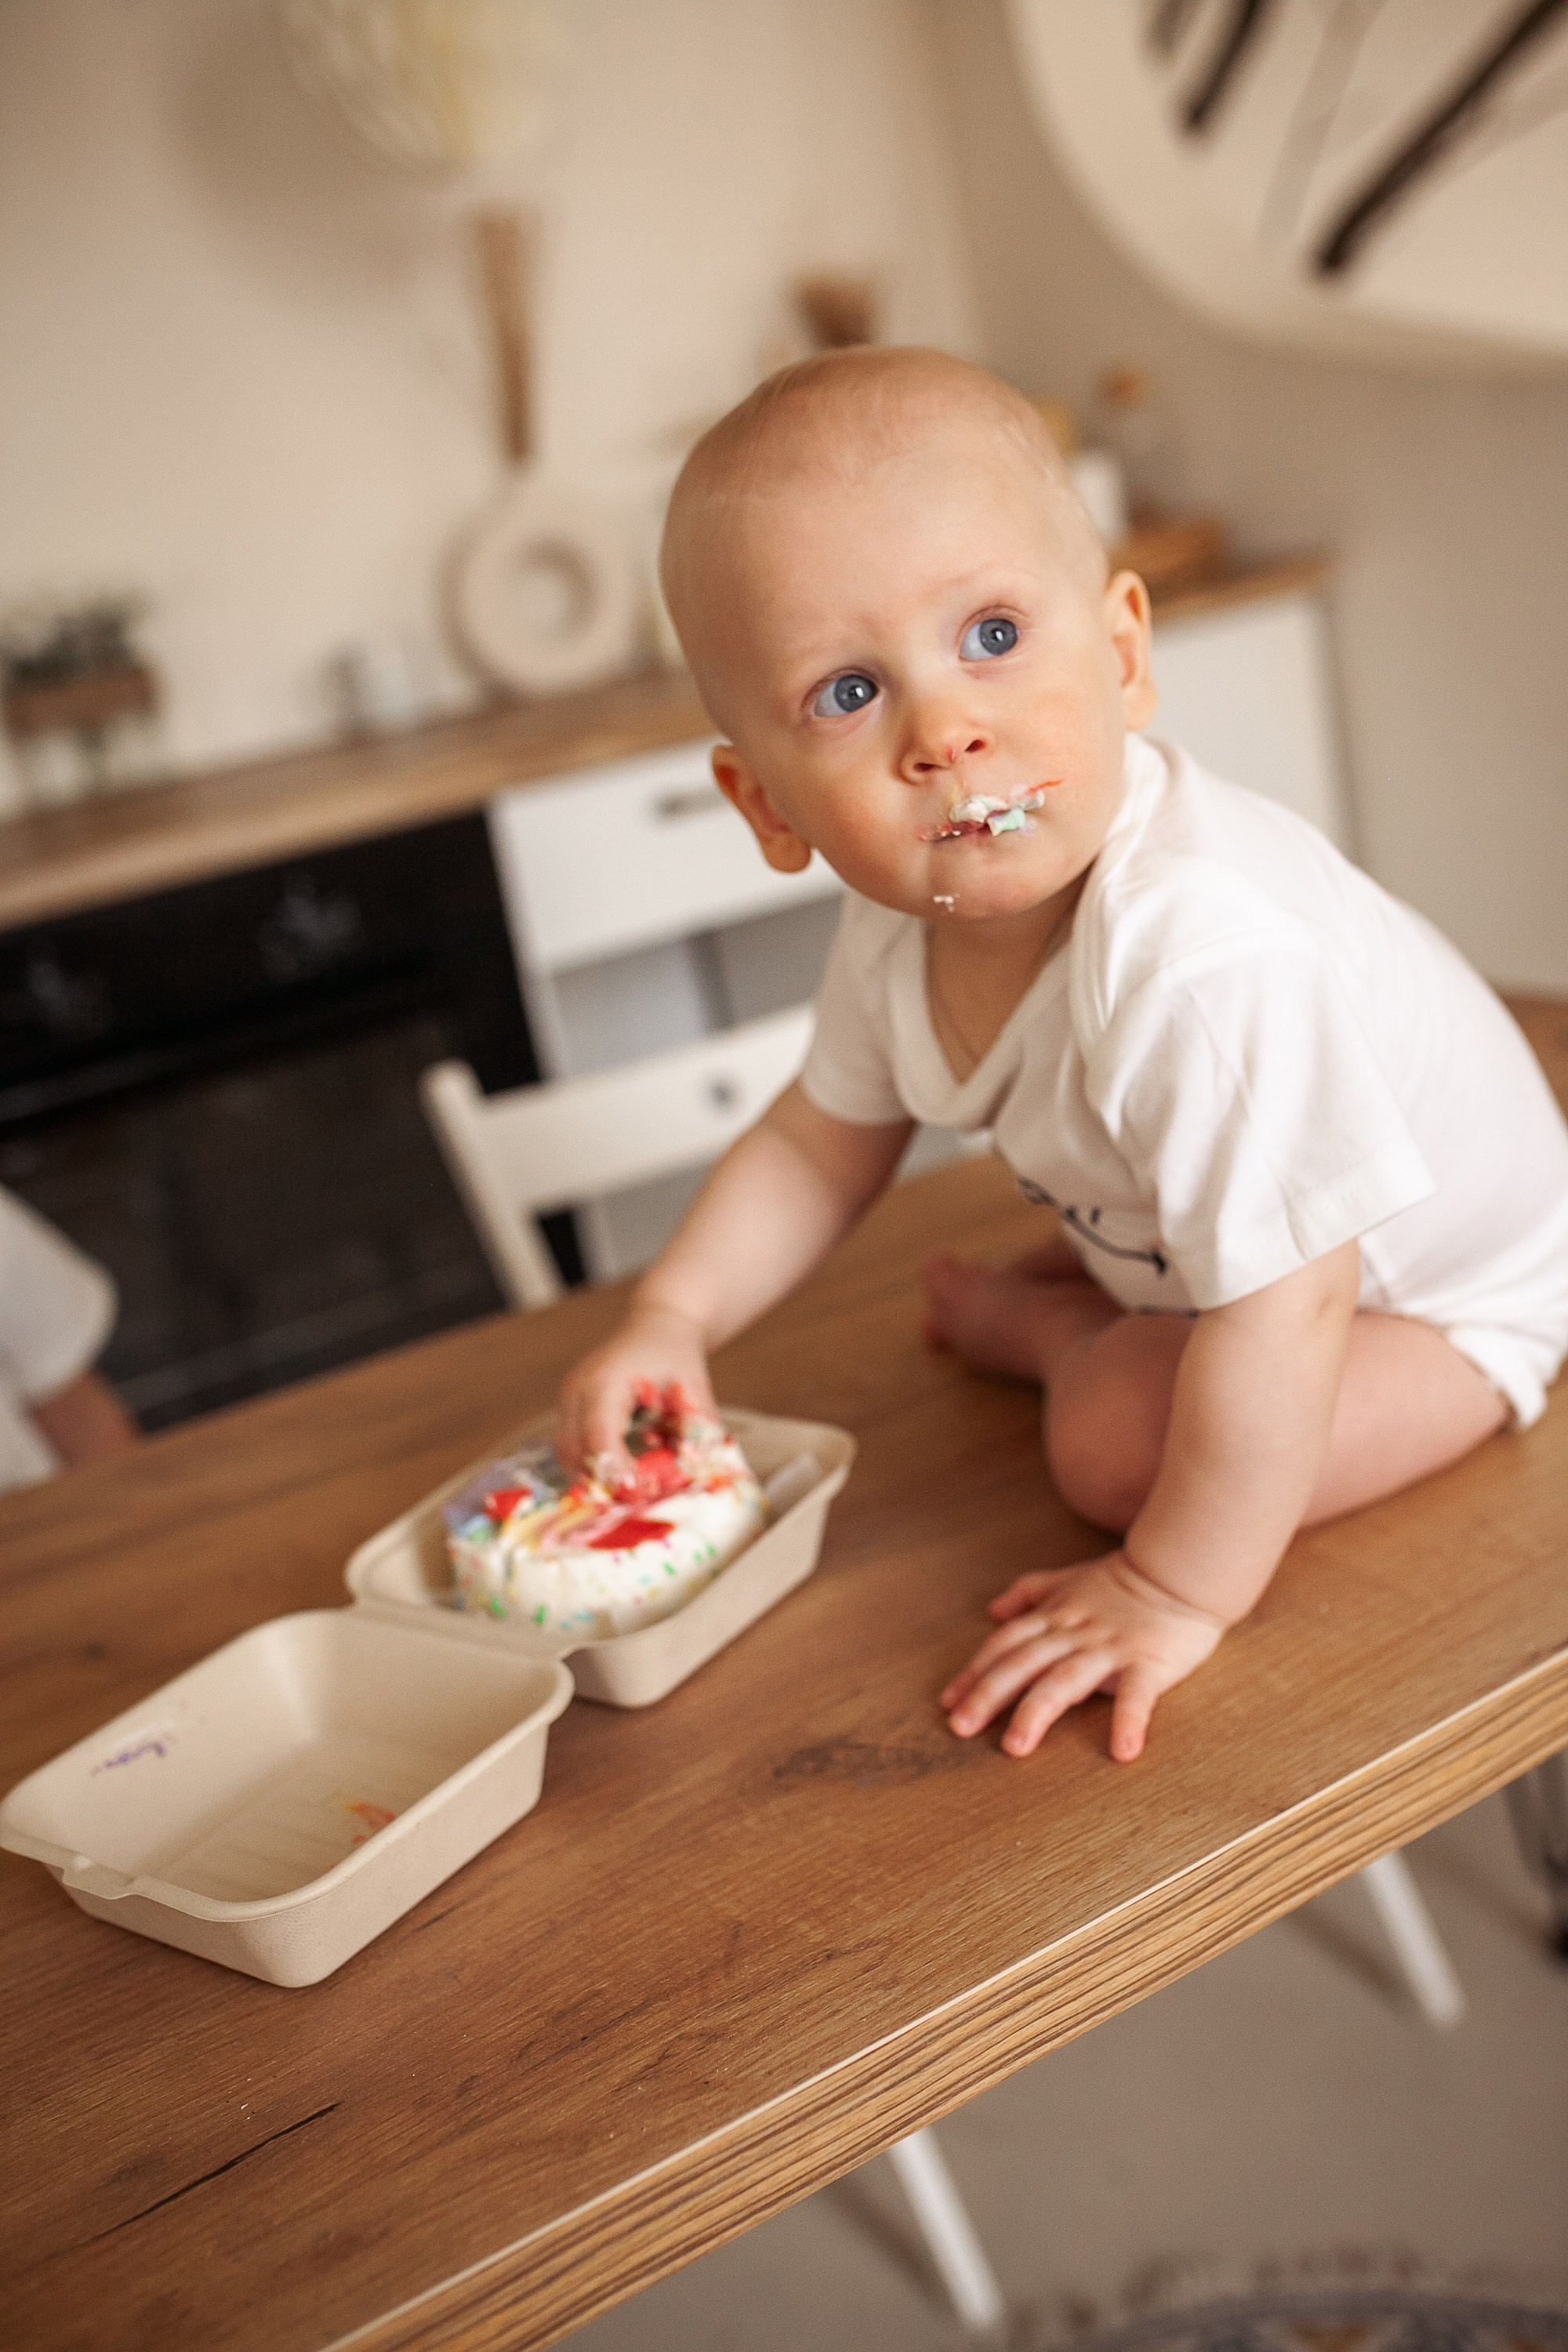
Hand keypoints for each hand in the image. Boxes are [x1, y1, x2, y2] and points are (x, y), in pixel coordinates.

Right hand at [556, 1302, 715, 1481]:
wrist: (657, 1325)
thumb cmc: (676, 1354)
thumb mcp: (694, 1388)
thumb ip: (699, 1428)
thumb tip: (703, 1469)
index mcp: (607, 1380)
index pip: (600, 1434)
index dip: (614, 1468)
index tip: (636, 1493)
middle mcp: (579, 1388)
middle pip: (575, 1449)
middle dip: (601, 1482)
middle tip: (632, 1506)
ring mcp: (570, 1397)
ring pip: (567, 1452)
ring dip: (592, 1478)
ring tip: (624, 1499)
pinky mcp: (571, 1406)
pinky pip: (572, 1444)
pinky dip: (590, 1466)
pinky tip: (616, 1480)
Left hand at [940, 1551, 1226, 1762]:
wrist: (1180, 1570)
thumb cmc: (1123, 1581)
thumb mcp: (1068, 1579)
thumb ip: (1029, 1592)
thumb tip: (993, 1610)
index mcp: (1055, 1616)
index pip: (1006, 1644)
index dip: (976, 1671)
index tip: (949, 1702)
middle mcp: (1075, 1632)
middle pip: (1023, 1663)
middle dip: (989, 1694)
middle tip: (961, 1728)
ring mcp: (1111, 1648)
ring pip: (1066, 1679)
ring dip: (1037, 1711)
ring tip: (1015, 1747)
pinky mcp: (1150, 1662)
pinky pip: (1139, 1694)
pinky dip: (1129, 1720)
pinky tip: (1123, 1751)